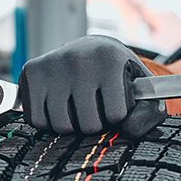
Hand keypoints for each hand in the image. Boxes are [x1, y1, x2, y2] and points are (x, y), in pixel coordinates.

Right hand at [18, 35, 167, 137]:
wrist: (91, 50)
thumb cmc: (119, 75)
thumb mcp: (144, 90)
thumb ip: (149, 113)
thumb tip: (127, 131)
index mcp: (109, 60)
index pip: (116, 116)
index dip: (118, 116)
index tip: (116, 100)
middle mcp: (79, 59)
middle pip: (88, 125)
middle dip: (95, 123)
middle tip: (96, 105)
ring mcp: (52, 64)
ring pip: (61, 126)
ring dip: (72, 125)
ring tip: (78, 105)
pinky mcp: (31, 72)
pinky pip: (37, 121)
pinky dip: (49, 121)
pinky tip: (59, 105)